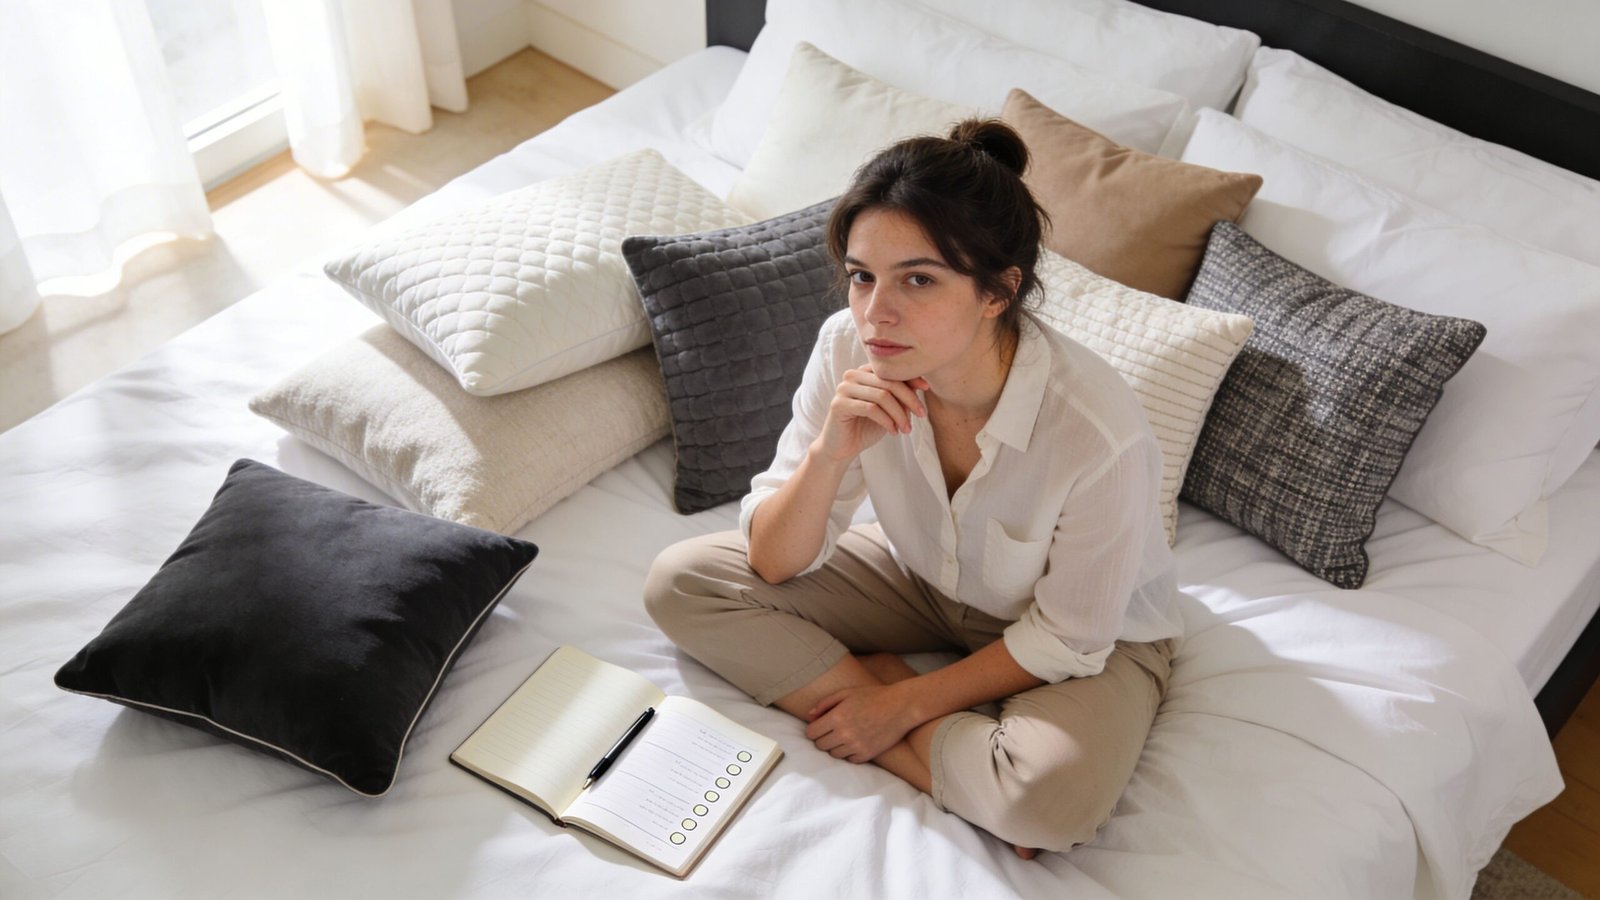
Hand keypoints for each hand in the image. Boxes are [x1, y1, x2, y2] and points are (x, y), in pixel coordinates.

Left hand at [803, 682, 918, 763]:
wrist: (901, 706)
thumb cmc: (873, 696)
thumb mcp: (847, 693)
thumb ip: (825, 703)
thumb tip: (809, 716)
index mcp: (837, 716)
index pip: (811, 733)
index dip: (813, 729)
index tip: (820, 726)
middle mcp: (845, 733)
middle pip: (820, 745)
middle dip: (823, 738)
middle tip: (832, 730)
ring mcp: (856, 745)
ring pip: (834, 754)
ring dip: (836, 746)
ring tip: (845, 735)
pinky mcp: (868, 754)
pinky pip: (849, 760)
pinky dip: (850, 753)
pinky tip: (856, 742)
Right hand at [814, 366, 929, 463]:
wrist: (842, 448)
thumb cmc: (866, 427)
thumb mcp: (888, 409)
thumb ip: (900, 395)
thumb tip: (921, 385)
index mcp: (863, 372)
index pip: (891, 370)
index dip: (911, 378)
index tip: (927, 389)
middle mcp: (852, 375)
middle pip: (888, 382)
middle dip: (909, 399)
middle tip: (922, 415)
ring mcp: (843, 389)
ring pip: (881, 395)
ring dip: (899, 414)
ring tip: (907, 429)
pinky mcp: (838, 404)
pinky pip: (870, 409)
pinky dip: (886, 421)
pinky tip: (894, 432)